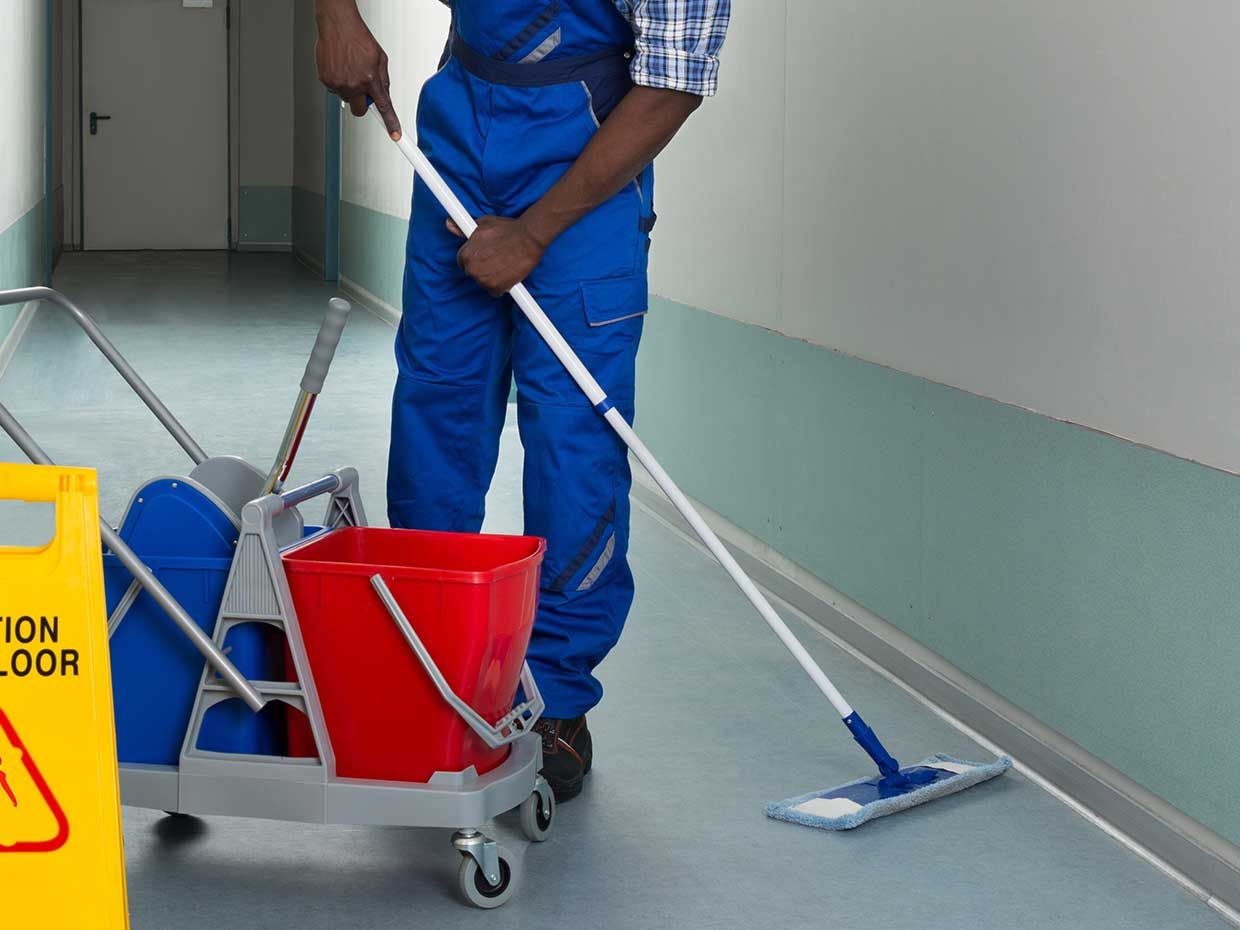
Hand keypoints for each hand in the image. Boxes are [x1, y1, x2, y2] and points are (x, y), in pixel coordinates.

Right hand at [315, 0, 400, 138]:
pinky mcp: (326, 81)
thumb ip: (383, 80)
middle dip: (363, 104)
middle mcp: (354, 84)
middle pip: (361, 110)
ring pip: (347, 99)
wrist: (337, 25)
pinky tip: (340, 68)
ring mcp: (339, 84)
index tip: (396, 136)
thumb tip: (384, 96)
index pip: (384, 107)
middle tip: (363, 91)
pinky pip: (335, 91)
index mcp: (370, 78)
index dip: (391, 124)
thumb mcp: (380, 58)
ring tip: (350, 69)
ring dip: (350, 90)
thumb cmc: (358, 38)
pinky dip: (338, 83)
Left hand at [448, 216, 547, 296]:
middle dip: (483, 268)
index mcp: (465, 254)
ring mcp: (483, 280)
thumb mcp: (483, 224)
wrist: (528, 238)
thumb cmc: (507, 229)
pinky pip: (495, 292)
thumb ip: (463, 227)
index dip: (475, 259)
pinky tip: (508, 274)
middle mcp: (471, 269)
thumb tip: (449, 224)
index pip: (463, 263)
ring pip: (484, 283)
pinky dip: (501, 286)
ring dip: (491, 277)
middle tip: (496, 259)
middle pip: (473, 274)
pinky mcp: (497, 288)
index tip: (484, 256)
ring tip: (504, 264)